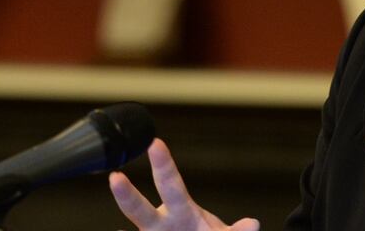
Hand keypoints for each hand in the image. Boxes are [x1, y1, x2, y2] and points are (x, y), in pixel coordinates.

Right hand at [109, 138, 260, 230]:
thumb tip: (253, 224)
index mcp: (182, 210)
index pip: (171, 184)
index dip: (164, 164)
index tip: (156, 143)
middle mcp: (162, 223)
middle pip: (141, 210)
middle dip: (128, 195)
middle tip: (115, 177)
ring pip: (136, 224)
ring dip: (125, 213)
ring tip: (111, 202)